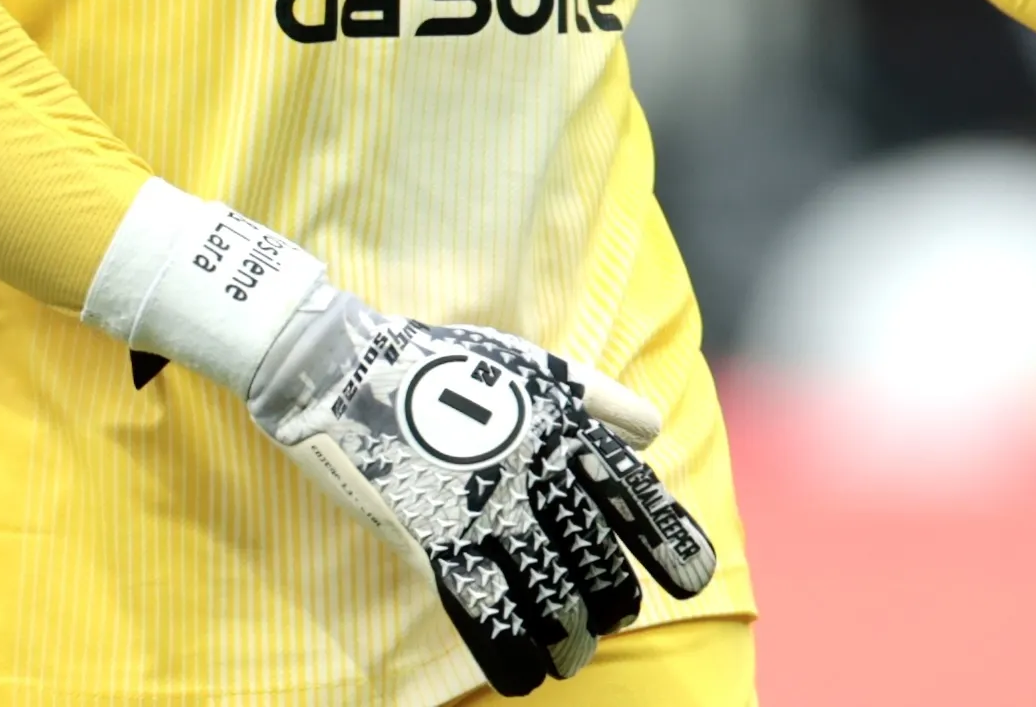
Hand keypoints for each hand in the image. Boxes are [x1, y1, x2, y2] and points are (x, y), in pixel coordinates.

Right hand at [247, 288, 717, 694]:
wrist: (344, 370)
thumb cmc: (442, 364)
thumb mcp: (530, 366)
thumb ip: (597, 397)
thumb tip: (652, 430)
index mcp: (562, 430)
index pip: (634, 496)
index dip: (670, 543)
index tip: (691, 581)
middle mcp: (535, 474)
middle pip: (597, 562)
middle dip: (610, 605)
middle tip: (605, 621)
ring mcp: (485, 511)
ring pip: (551, 598)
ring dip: (569, 641)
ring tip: (568, 655)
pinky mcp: (434, 541)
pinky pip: (486, 614)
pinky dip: (512, 654)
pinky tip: (524, 672)